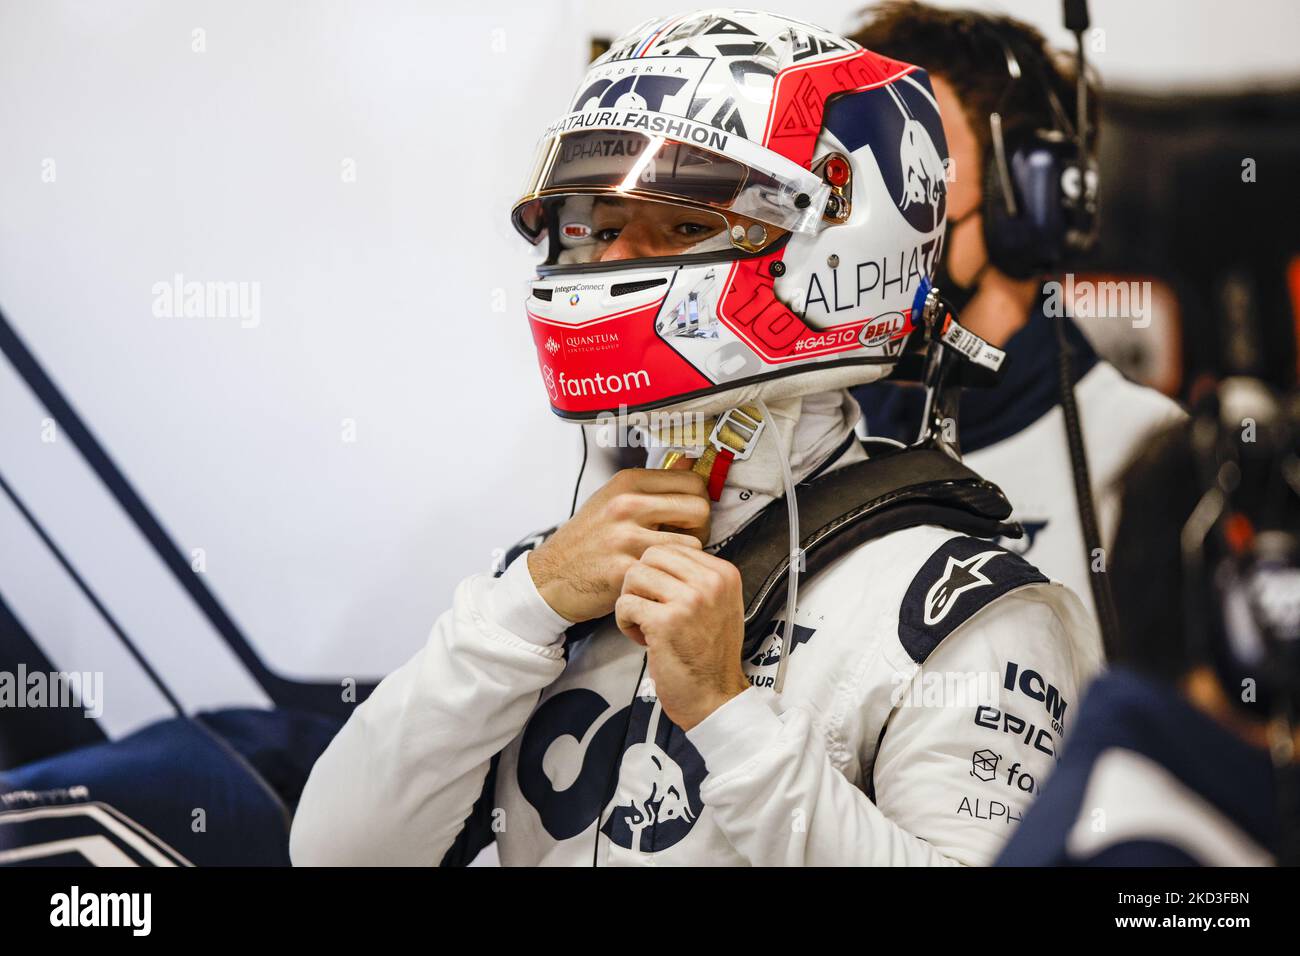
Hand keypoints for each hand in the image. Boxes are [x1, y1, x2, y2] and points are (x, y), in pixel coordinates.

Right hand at [528, 468, 710, 622]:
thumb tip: (690, 462)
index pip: (694, 482)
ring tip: (669, 560)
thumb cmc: (587, 538)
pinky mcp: (624, 569)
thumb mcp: (613, 498)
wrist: (551, 576)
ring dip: (687, 556)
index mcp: (627, 482)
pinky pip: (671, 569)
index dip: (699, 502)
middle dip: (701, 529)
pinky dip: (669, 575)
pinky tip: (655, 575)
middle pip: (700, 509)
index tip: (688, 519)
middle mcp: (626, 504)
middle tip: (685, 541)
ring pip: (693, 543)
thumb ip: (653, 484)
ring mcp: (624, 537)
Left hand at [615, 544, 749, 730]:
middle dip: (640, 582)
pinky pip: (625, 604)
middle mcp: (710, 582)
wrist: (714, 697)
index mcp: (723, 573)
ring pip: (634, 575)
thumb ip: (696, 577)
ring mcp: (689, 600)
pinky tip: (643, 639)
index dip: (659, 573)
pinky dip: (625, 622)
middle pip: (650, 555)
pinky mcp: (666, 622)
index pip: (672, 547)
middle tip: (648, 608)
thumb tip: (661, 555)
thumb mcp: (719, 605)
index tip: (666, 600)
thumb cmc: (709, 655)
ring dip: (631, 600)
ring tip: (645, 624)